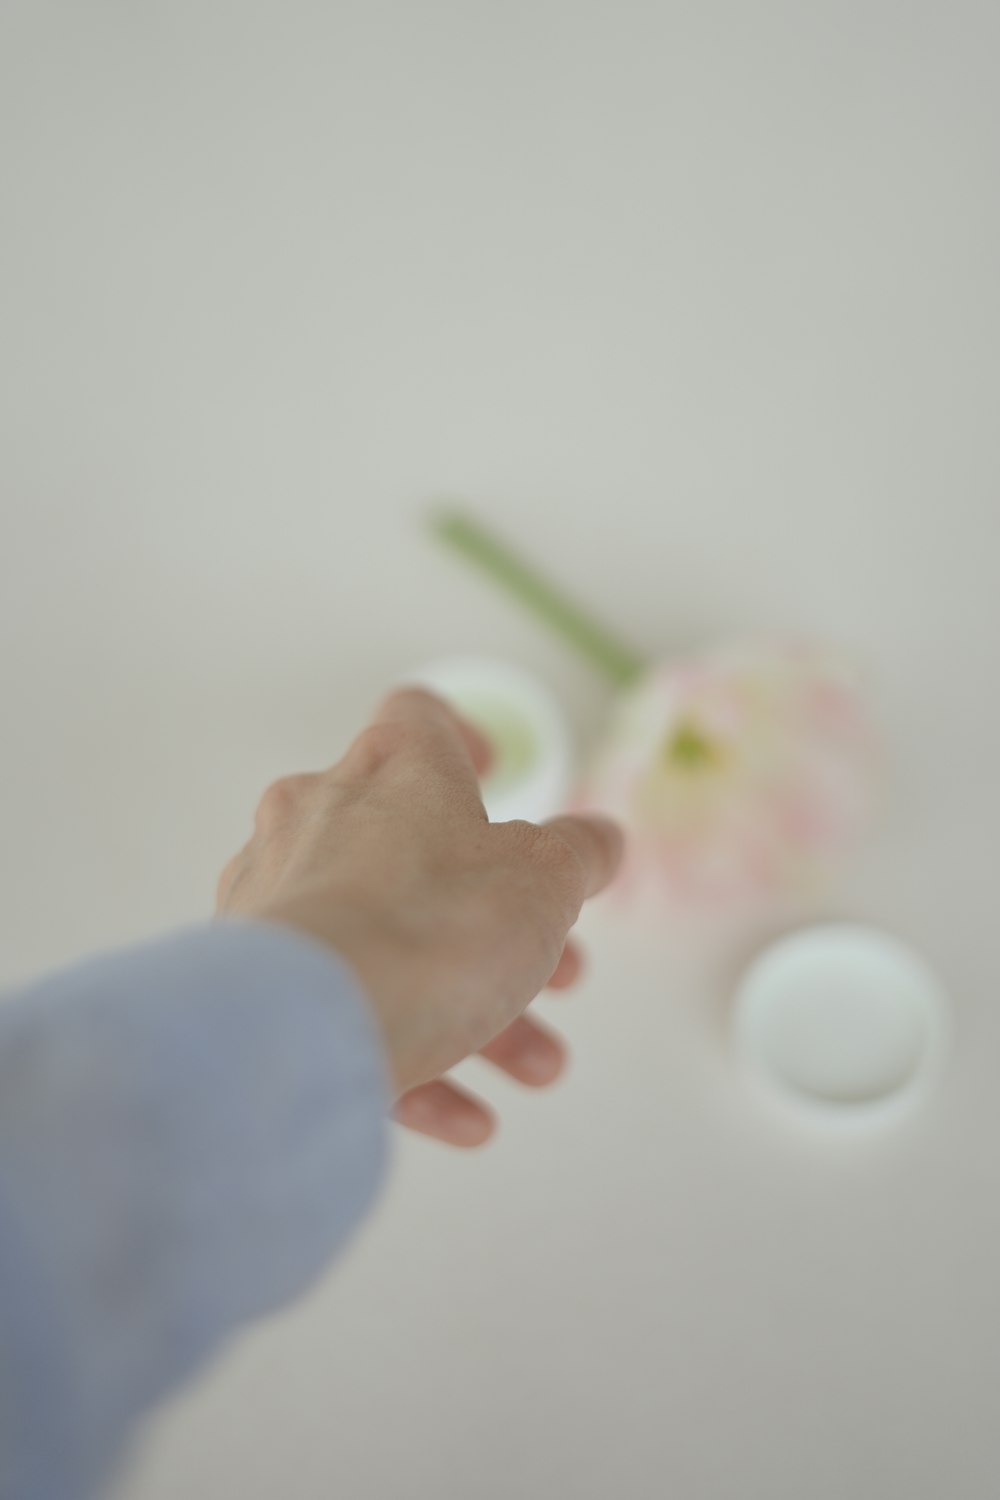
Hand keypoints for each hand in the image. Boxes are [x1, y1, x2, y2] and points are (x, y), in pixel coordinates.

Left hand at [215, 687, 623, 1145]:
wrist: (305, 1027)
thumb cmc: (433, 927)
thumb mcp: (545, 881)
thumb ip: (578, 852)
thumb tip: (595, 838)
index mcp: (393, 769)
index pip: (421, 718)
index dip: (464, 742)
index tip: (494, 778)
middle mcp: (320, 816)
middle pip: (422, 857)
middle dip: (499, 923)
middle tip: (555, 971)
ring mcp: (277, 895)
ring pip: (390, 943)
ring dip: (471, 1007)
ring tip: (532, 1067)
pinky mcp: (253, 978)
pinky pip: (345, 1010)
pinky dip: (409, 1057)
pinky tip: (466, 1119)